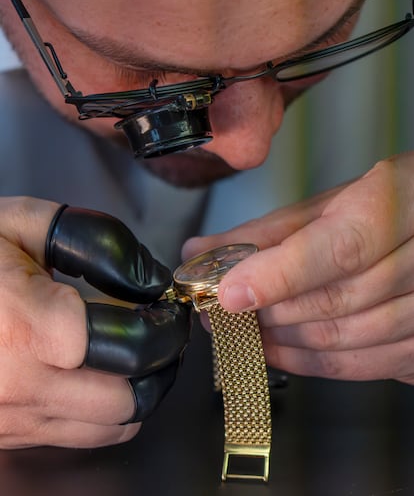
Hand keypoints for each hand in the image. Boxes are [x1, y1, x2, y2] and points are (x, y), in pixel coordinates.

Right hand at [0, 197, 189, 448]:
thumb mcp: (22, 224)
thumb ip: (95, 242)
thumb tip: (148, 280)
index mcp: (27, 327)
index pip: (131, 347)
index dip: (162, 324)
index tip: (166, 304)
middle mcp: (20, 385)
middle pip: (130, 399)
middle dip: (161, 362)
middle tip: (163, 329)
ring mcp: (11, 418)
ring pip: (112, 427)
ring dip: (142, 389)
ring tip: (140, 351)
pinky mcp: (6, 433)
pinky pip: (80, 437)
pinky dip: (110, 411)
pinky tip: (104, 375)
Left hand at [184, 153, 413, 383]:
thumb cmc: (382, 206)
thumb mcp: (327, 204)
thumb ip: (266, 231)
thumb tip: (202, 250)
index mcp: (395, 205)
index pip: (339, 249)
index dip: (278, 276)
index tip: (228, 292)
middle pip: (336, 302)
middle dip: (268, 313)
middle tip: (221, 311)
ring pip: (346, 340)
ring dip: (284, 341)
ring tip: (245, 329)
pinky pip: (363, 365)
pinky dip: (311, 362)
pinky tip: (280, 349)